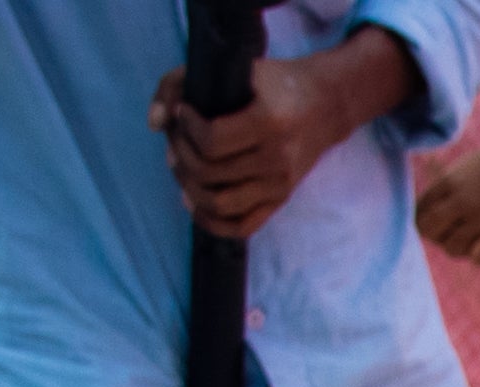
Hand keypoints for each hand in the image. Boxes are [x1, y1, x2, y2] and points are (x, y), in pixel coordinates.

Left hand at [157, 28, 415, 241]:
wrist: (325, 107)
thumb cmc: (274, 84)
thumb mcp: (230, 68)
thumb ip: (179, 83)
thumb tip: (154, 124)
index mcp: (268, 123)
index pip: (211, 141)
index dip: (185, 129)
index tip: (184, 112)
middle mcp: (276, 160)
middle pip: (208, 173)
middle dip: (180, 153)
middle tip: (177, 136)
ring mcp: (279, 185)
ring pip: (218, 203)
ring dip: (187, 185)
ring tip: (183, 165)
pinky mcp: (280, 200)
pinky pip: (240, 226)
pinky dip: (210, 221)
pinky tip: (193, 202)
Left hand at [414, 125, 479, 258]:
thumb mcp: (466, 167)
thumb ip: (447, 186)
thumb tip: (432, 211)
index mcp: (448, 181)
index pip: (418, 211)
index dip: (423, 222)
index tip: (435, 225)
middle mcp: (461, 200)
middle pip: (429, 232)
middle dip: (436, 237)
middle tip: (450, 235)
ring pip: (451, 248)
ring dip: (458, 249)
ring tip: (472, 240)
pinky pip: (478, 259)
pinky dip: (479, 256)